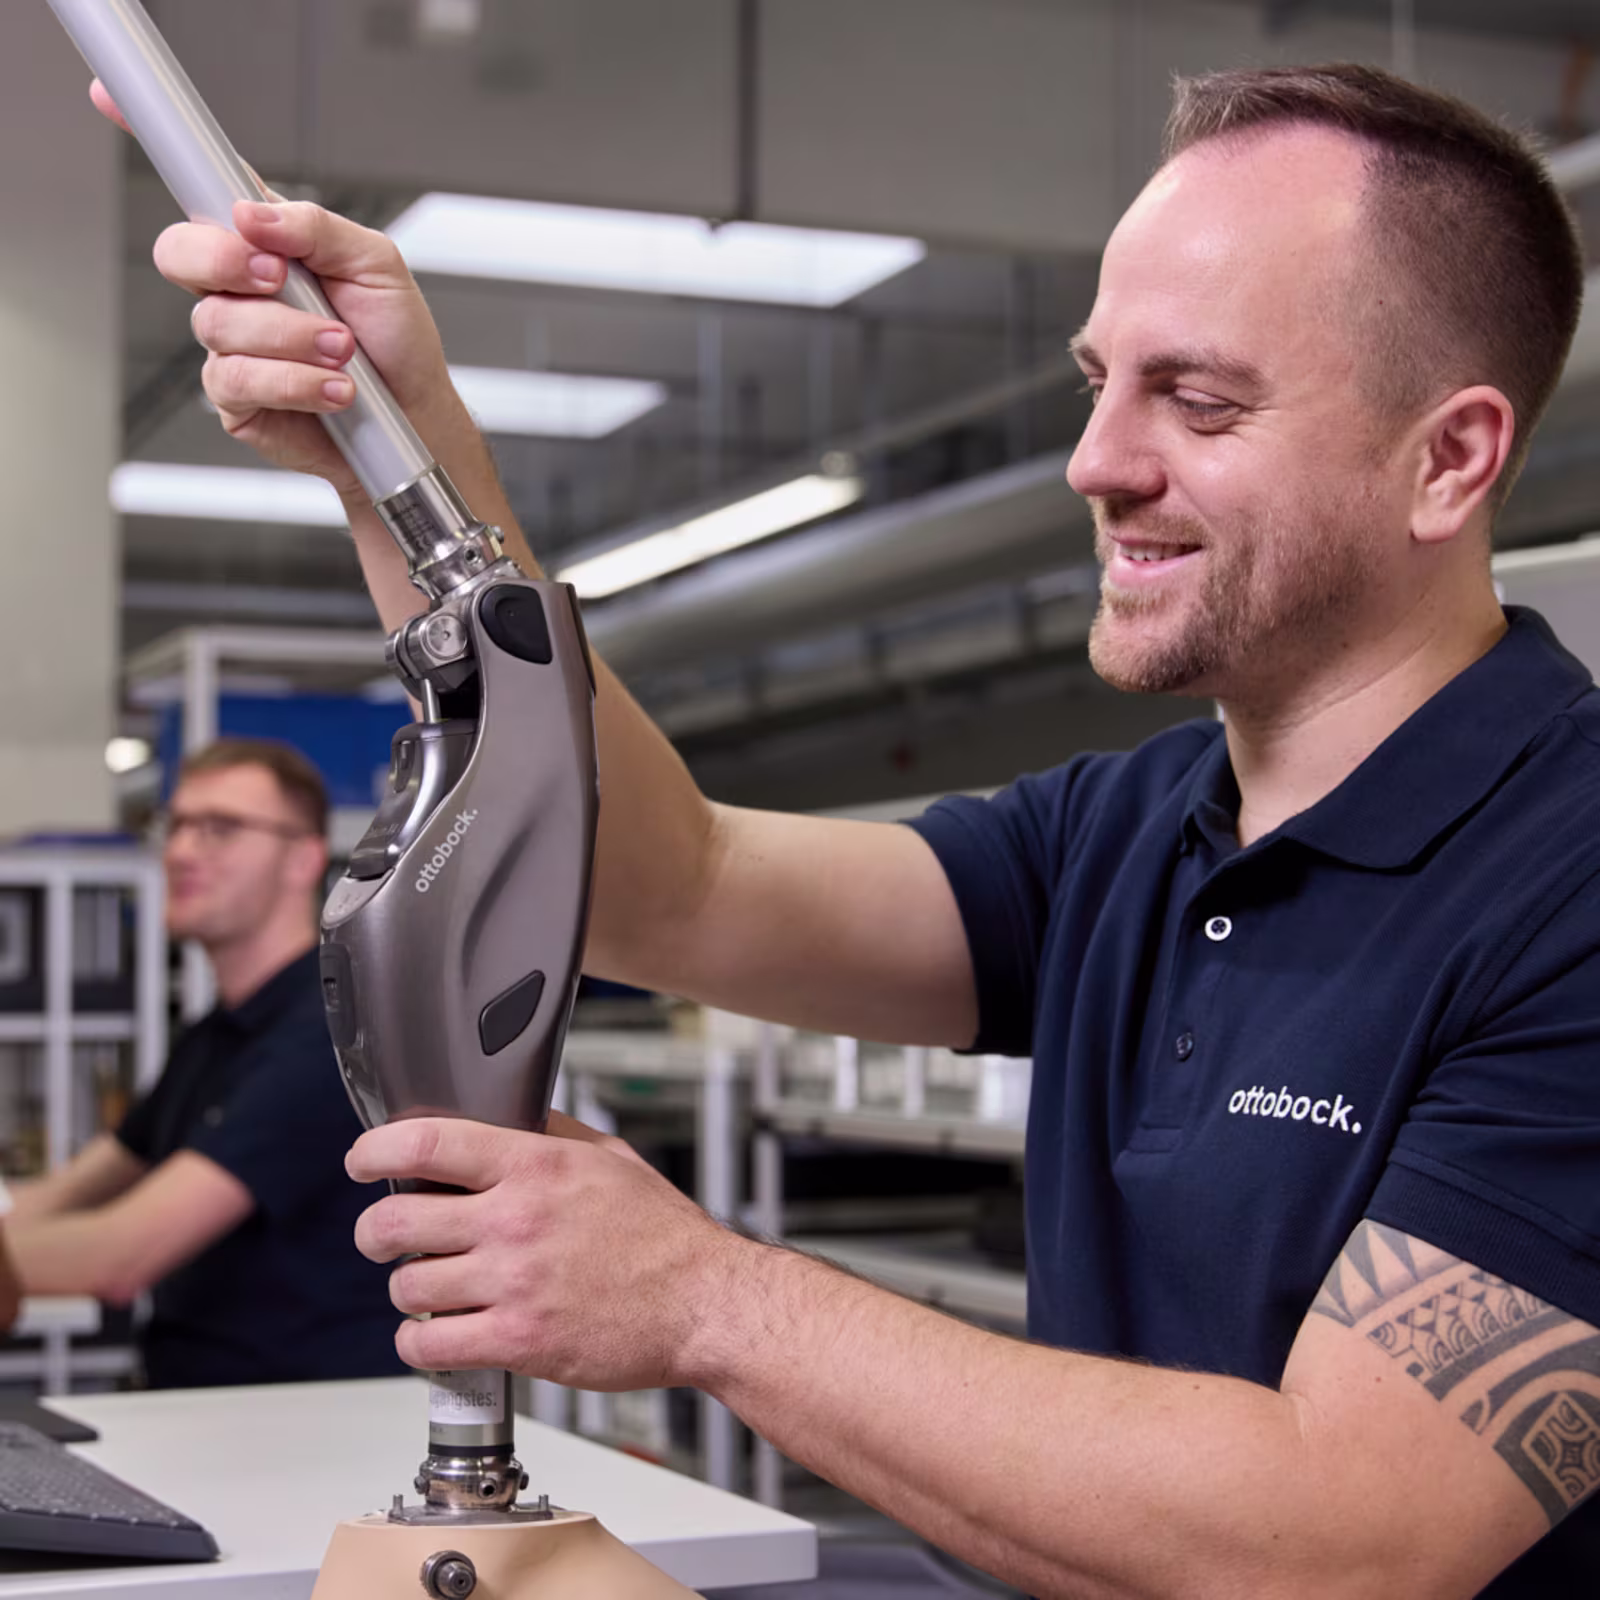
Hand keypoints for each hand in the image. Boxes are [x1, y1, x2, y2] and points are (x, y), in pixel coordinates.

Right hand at [90, 81, 454, 499]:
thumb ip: (317, 229)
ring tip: (343, 349)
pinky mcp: (237, 397)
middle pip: (179, 251)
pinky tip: (335, 389)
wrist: (416, 413)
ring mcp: (232, 343)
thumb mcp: (375, 264)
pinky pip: (238, 380)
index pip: (200, 188)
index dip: (151, 142)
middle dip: (224, 260)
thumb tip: (252, 214)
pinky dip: (295, 382)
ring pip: (218, 323)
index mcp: (264, 242)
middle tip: (280, 279)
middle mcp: (237, 288)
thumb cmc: (393, 336)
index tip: (108, 96)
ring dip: (292, 336)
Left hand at [348, 1113, 743, 1389]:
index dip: (375, 1151)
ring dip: (409, 1289)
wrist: (704, 1303)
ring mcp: (514, 1283)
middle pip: (393, 1221)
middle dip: (376, 1231)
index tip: (362, 1161)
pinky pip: (428, 1345)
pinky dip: (420, 1343)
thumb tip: (504, 1115)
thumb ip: (550, 1134)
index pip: (427, 1143)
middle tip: (386, 1236)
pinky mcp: (518, 1342)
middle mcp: (516, 1220)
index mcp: (536, 1166)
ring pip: (407, 1286)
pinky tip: (439, 1333)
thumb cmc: (663, 1235)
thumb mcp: (610, 1158)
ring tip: (434, 1289)